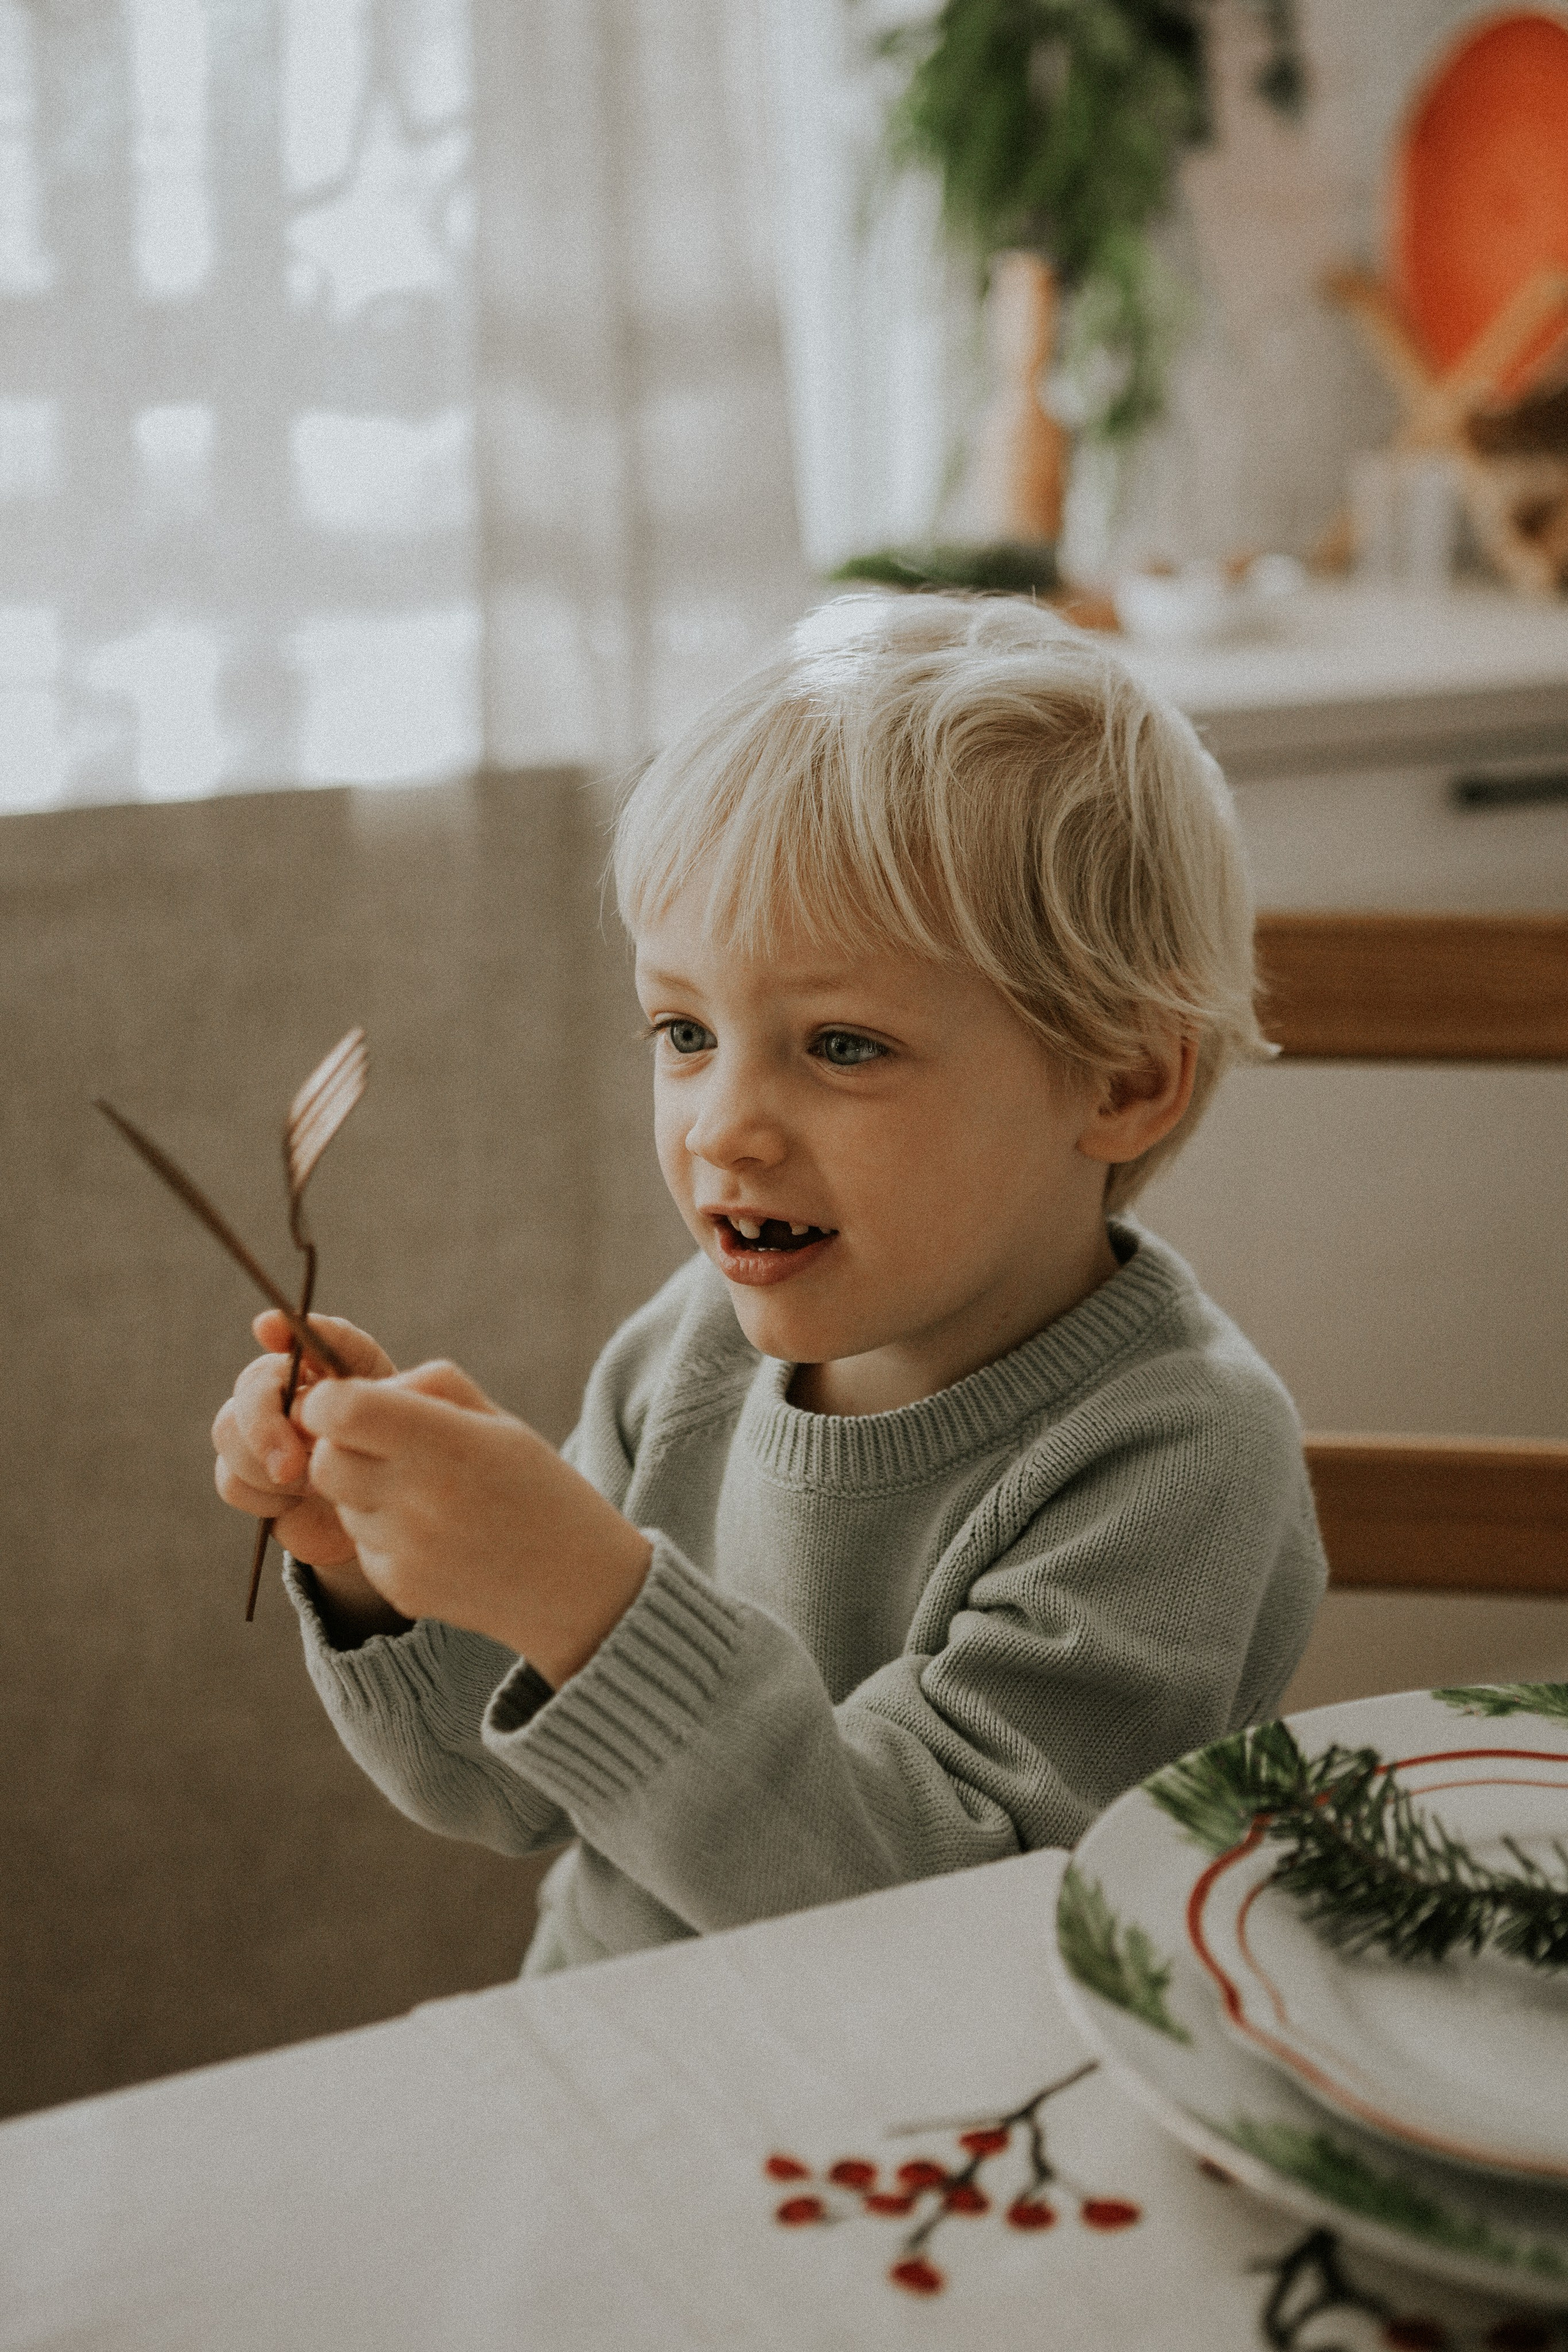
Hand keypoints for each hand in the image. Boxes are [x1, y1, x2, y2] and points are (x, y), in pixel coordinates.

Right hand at [213, 1311, 406, 1638]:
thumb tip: (344, 1367)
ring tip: (310, 1487)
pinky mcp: (252, 1479)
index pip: (304, 1334)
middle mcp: (291, 1391)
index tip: (271, 1329)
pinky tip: (295, 1504)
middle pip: (252, 1384)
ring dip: (264, 1463)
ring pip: (230, 1430)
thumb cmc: (401, 1463)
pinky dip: (263, 1496)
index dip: (285, 1327)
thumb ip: (385, 1391)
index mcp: (333, 1368)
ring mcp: (265, 1433)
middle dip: (263, 1422)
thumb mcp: (410, 1423)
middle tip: (291, 1466)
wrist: (390, 1526)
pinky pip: (232, 1480)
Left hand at [297, 1363, 652, 1685]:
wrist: (579, 1586)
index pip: (341, 1411)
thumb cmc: (538, 1487)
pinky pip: (362, 1545)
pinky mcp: (400, 1588)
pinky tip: (435, 1535)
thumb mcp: (500, 1421)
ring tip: (426, 1496)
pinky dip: (384, 1533)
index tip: (348, 1402)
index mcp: (449, 1444)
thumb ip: (430, 1388)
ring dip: (364, 1491)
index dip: (330, 1400)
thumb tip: (357, 1389)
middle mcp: (421, 1498)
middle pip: (324, 1460)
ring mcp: (407, 1550)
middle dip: (339, 1446)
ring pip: (341, 1504)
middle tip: (379, 1446)